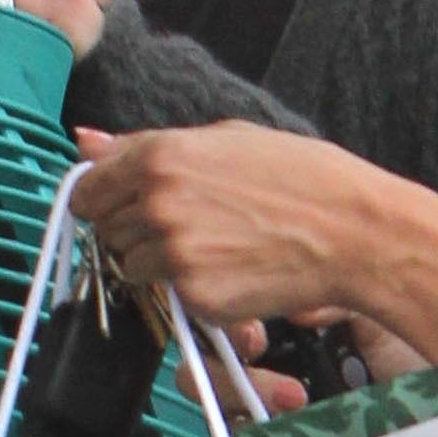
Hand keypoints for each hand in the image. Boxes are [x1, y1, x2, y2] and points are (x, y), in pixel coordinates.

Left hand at [73, 124, 396, 325]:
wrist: (353, 231)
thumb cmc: (302, 178)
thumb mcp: (225, 139)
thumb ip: (146, 143)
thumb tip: (84, 142)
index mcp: (160, 156)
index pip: (88, 187)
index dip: (106, 199)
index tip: (127, 206)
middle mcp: (157, 204)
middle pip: (106, 230)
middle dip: (134, 231)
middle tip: (190, 226)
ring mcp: (174, 253)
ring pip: (132, 268)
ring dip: (159, 264)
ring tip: (216, 247)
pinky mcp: (195, 295)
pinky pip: (169, 297)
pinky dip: (192, 290)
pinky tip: (233, 270)